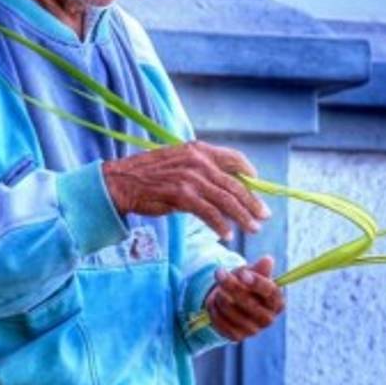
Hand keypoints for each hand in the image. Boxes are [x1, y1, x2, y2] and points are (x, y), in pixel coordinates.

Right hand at [102, 141, 268, 239]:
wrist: (121, 182)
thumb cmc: (149, 174)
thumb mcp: (177, 161)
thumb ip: (200, 167)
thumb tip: (223, 182)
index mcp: (198, 149)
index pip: (233, 158)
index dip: (249, 171)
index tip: (257, 183)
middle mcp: (198, 161)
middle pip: (235, 183)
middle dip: (253, 202)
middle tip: (264, 215)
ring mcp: (191, 178)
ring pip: (226, 200)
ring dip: (243, 216)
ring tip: (253, 228)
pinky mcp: (182, 196)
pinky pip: (210, 213)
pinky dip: (221, 225)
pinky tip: (227, 234)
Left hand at [205, 256, 284, 341]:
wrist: (232, 302)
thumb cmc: (245, 284)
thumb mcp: (252, 273)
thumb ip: (259, 269)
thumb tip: (268, 260)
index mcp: (276, 301)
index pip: (270, 292)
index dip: (257, 282)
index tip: (242, 273)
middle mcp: (268, 318)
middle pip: (250, 303)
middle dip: (232, 286)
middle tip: (219, 272)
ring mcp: (253, 330)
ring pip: (232, 312)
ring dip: (220, 297)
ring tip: (217, 288)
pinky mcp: (238, 337)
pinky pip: (222, 323)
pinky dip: (214, 310)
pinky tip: (213, 301)